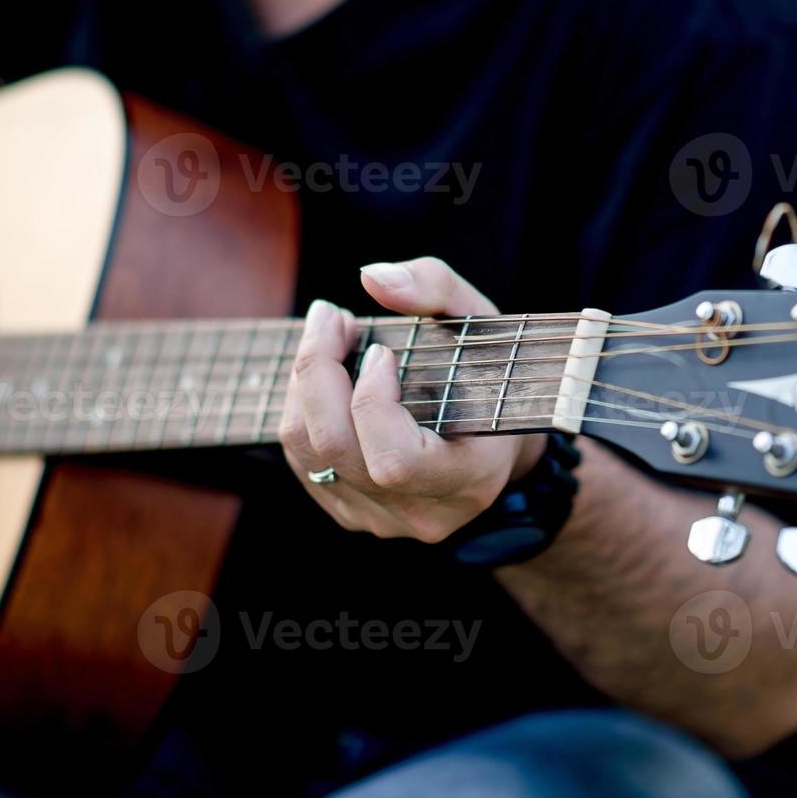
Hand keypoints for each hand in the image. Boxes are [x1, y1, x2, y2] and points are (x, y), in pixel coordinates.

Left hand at [279, 257, 544, 542]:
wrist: (495, 442)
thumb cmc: (490, 377)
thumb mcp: (482, 323)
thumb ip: (436, 288)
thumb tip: (372, 277)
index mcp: (468, 479)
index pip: (395, 460)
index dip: (372, 403)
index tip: (380, 352)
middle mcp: (422, 513)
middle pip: (338, 450)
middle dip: (318, 373)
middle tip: (330, 317)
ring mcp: (382, 520)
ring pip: (309, 454)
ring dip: (303, 384)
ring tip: (325, 336)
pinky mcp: (350, 513)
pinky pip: (302, 461)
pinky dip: (301, 408)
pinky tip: (323, 376)